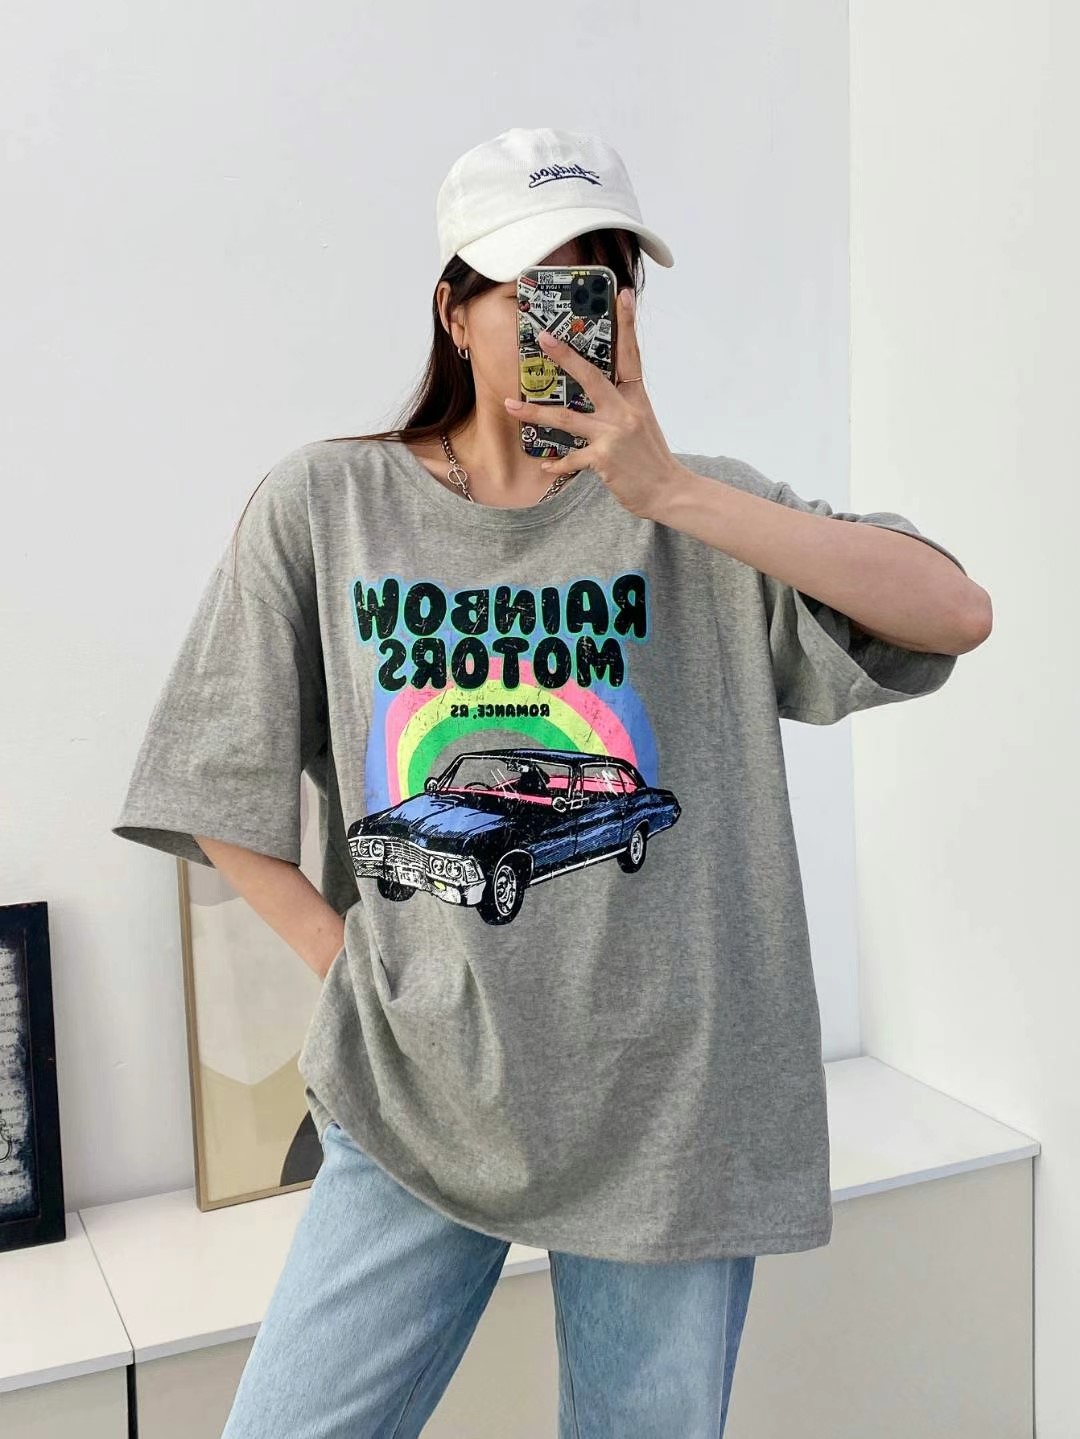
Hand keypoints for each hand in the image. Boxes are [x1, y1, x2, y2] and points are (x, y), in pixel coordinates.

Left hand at [504, 289, 683, 519]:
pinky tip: (545, 465)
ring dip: (535, 413)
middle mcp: (625, 412)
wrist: (668, 491)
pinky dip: (557, 463)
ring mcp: (613, 434)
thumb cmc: (652, 458)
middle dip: (565, 356)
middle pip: (591, 377)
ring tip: (512, 405)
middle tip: (543, 338)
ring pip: (567, 418)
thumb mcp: (642, 424)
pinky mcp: (603, 459)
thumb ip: (621, 407)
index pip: (631, 355)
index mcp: (636, 399)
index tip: (622, 295)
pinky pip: (571, 458)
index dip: (627, 325)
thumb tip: (598, 396)